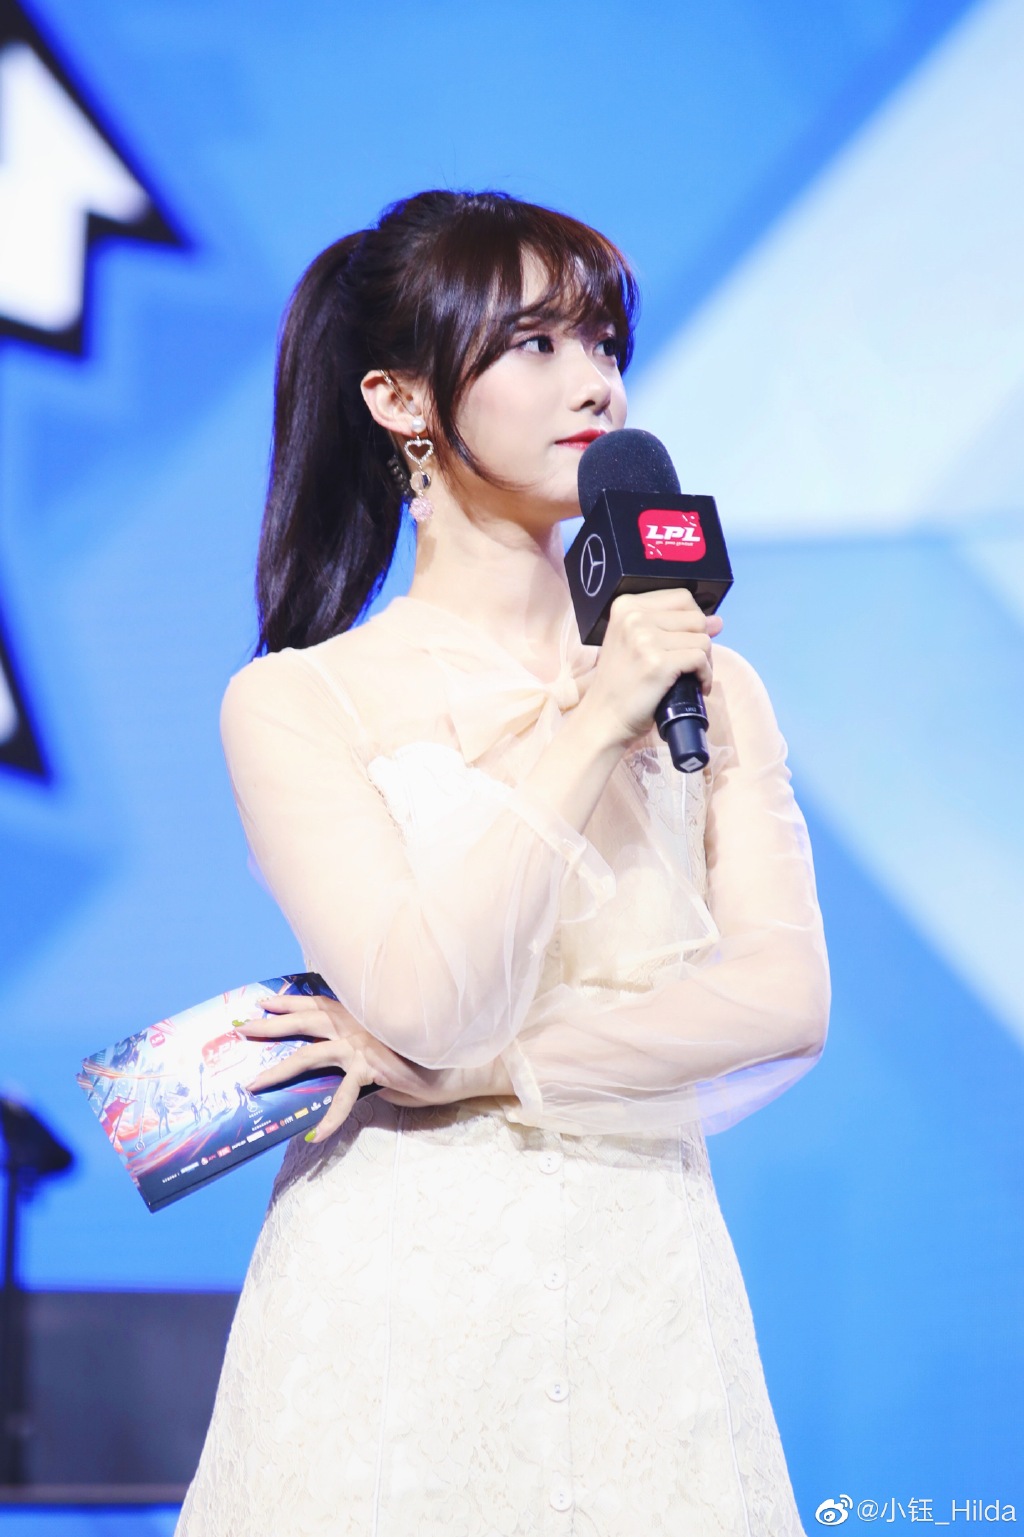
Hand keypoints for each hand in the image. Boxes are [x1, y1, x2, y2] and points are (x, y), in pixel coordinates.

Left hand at [239, 994, 510, 1141]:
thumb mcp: (389, 1044)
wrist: (460, 1061)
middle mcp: (356, 1023)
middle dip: (271, 1026)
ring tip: (254, 1084)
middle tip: (242, 1030)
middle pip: (305, 1021)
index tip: (265, 1000)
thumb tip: (347, 1062)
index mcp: (359, 1013)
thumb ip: (365, 1048)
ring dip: (279, 1069)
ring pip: (311, 1053)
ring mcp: (362, 1044)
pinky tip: (317, 1136)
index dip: (290, 1001)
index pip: (317, 1002)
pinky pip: (345, 1096)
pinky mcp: (373, 1068)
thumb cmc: (426, 1054)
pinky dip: (330, 1117)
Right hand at [579, 589, 722, 747]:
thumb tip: (717, 621)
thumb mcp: (638, 645)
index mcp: (626, 606)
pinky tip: (697, 686)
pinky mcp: (658, 663)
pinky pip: (700, 659)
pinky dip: (705, 676)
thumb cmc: (621, 683)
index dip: (693, 620)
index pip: (682, 597)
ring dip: (705, 661)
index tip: (686, 642)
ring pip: (702, 639)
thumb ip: (673, 627)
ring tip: (691, 677)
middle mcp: (634, 617)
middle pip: (695, 618)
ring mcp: (645, 639)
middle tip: (690, 664)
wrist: (604, 717)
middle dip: (701, 642)